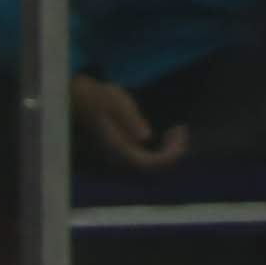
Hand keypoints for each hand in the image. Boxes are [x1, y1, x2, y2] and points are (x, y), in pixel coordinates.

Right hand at [72, 75, 189, 170]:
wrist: (85, 99)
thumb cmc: (101, 98)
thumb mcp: (117, 103)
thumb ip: (130, 120)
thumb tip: (145, 137)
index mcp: (120, 147)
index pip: (148, 163)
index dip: (168, 155)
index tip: (177, 132)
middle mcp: (122, 155)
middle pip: (154, 167)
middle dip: (173, 152)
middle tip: (181, 129)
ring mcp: (126, 154)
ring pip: (155, 163)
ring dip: (171, 150)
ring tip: (178, 129)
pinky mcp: (130, 149)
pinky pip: (153, 157)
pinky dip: (166, 147)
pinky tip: (172, 131)